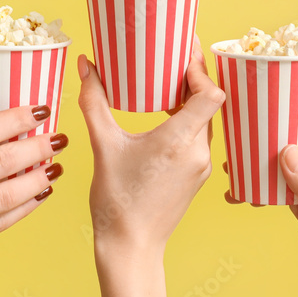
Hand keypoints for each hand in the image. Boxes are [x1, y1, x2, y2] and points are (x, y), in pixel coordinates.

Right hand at [79, 42, 224, 251]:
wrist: (130, 247)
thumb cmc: (117, 201)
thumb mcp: (102, 145)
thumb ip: (94, 101)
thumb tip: (86, 64)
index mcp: (179, 141)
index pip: (211, 93)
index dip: (201, 67)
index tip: (184, 49)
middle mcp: (198, 152)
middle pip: (210, 103)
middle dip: (194, 76)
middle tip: (176, 53)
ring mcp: (201, 166)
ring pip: (206, 121)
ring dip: (193, 98)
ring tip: (171, 78)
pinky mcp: (196, 176)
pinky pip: (200, 137)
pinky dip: (189, 120)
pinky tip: (167, 113)